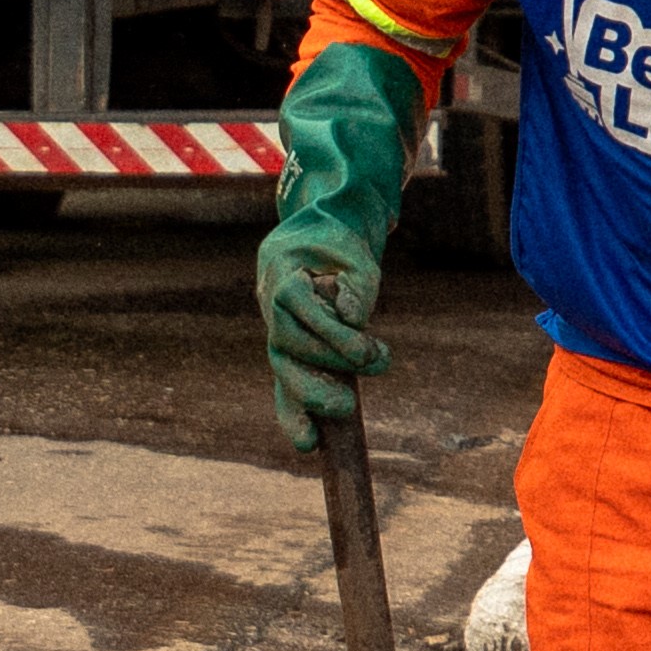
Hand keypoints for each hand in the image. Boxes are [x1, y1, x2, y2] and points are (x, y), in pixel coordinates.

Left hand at [253, 46, 415, 453]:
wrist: (338, 204)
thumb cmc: (341, 266)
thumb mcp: (342, 312)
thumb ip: (338, 347)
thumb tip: (349, 375)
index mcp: (283, 330)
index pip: (284, 380)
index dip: (293, 412)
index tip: (308, 446)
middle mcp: (275, 310)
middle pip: (286, 358)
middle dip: (317, 386)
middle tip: (349, 404)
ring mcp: (282, 282)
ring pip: (301, 329)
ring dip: (340, 349)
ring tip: (375, 358)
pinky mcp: (300, 256)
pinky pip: (319, 294)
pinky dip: (345, 310)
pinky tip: (359, 314)